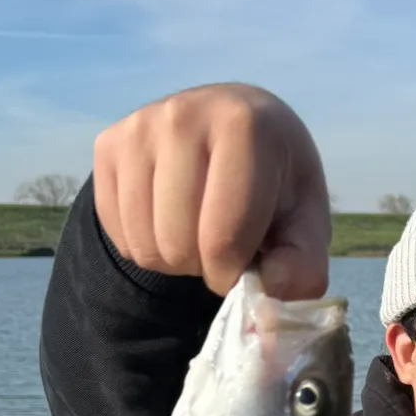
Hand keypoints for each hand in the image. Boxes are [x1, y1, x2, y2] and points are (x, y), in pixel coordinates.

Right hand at [93, 83, 330, 299]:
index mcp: (243, 127)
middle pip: (178, 244)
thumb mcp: (306, 216)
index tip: (247, 262)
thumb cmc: (275, 176)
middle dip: (204, 264)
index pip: (223, 237)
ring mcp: (139, 128)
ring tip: (199, 230)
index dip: (233, 272)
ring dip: (174, 258)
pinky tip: (170, 217)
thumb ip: (303, 264)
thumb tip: (270, 298)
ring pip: (144, 244)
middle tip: (224, 241)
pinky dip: (146, 244)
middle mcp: (184, 117)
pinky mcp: (109, 144)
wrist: (235, 122)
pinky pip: (117, 232)